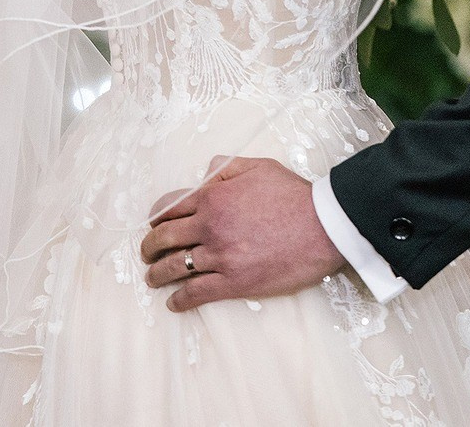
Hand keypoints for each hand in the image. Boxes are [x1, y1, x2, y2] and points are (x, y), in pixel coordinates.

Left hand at [139, 157, 346, 311]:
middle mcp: (209, 226)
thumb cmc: (294, 195)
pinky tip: (173, 302)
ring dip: (157, 274)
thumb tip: (205, 172)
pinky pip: (195, 294)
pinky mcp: (234, 282)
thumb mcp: (259, 166)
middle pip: (164, 238)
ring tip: (153, 279)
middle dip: (149, 247)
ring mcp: (220, 256)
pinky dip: (179, 300)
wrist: (323, 226)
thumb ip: (226, 166)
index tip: (153, 225)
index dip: (156, 218)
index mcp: (213, 197)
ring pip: (174, 267)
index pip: (168, 207)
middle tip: (147, 253)